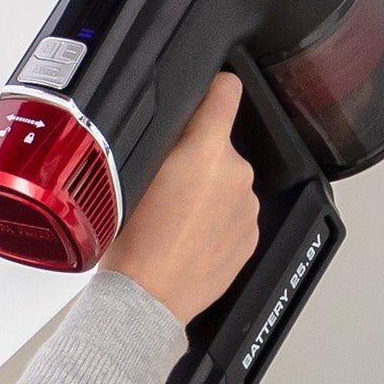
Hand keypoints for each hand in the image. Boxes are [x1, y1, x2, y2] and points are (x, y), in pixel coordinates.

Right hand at [101, 72, 258, 325]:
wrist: (148, 297)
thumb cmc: (134, 243)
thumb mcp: (132, 173)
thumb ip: (161, 141)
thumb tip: (175, 123)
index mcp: (206, 150)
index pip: (226, 91)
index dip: (214, 86)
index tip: (210, 89)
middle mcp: (236, 174)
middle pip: (218, 145)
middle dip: (197, 155)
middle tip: (166, 182)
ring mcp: (247, 207)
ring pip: (227, 181)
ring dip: (208, 190)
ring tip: (174, 216)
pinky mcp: (251, 236)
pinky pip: (234, 213)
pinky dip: (216, 219)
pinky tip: (188, 235)